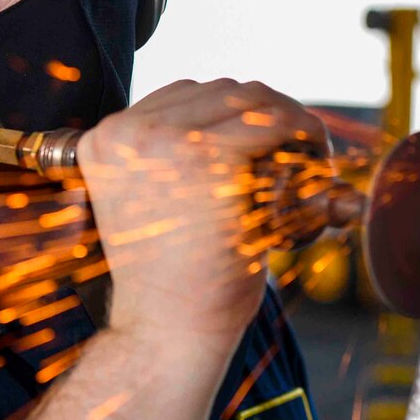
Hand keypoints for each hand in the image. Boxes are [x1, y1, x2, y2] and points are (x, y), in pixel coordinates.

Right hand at [78, 78, 333, 350]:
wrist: (166, 329)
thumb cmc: (168, 277)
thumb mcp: (148, 200)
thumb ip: (164, 157)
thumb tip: (234, 116)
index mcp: (104, 140)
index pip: (181, 96)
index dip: (230, 115)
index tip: (263, 142)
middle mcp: (126, 131)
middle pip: (217, 90)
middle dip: (263, 113)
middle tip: (294, 150)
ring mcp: (164, 140)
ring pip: (247, 96)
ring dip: (285, 119)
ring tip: (306, 158)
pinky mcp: (209, 157)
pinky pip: (273, 122)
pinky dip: (303, 133)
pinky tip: (316, 161)